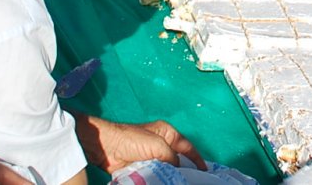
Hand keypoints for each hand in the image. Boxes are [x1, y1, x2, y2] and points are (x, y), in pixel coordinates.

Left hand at [76, 117, 205, 172]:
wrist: (108, 147)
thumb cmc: (132, 139)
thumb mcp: (158, 145)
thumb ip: (171, 157)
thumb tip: (177, 168)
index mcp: (167, 133)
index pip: (187, 146)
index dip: (197, 158)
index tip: (204, 170)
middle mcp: (161, 143)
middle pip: (178, 158)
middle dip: (183, 169)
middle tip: (191, 180)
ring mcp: (151, 155)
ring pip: (166, 168)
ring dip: (170, 176)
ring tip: (178, 183)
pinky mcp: (142, 165)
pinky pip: (155, 174)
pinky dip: (159, 179)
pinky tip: (164, 183)